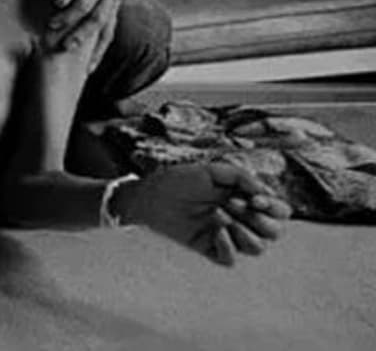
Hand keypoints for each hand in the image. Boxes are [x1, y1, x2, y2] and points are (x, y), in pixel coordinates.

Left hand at [43, 0, 120, 68]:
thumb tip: (60, 2)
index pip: (84, 3)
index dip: (67, 16)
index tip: (50, 25)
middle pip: (98, 20)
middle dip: (81, 35)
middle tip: (64, 48)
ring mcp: (113, 6)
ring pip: (106, 31)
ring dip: (94, 50)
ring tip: (83, 70)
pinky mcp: (111, 16)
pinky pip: (107, 36)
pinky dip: (98, 52)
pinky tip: (89, 68)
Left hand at [117, 163, 291, 266]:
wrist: (150, 194)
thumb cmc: (180, 179)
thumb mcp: (213, 171)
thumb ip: (243, 178)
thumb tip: (266, 194)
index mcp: (246, 200)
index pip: (280, 212)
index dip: (275, 208)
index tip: (254, 199)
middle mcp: (241, 220)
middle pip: (275, 232)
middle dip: (258, 219)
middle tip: (231, 204)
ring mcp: (227, 236)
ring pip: (258, 249)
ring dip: (244, 232)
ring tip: (220, 215)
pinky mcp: (210, 249)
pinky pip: (231, 260)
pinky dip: (228, 246)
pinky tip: (215, 230)